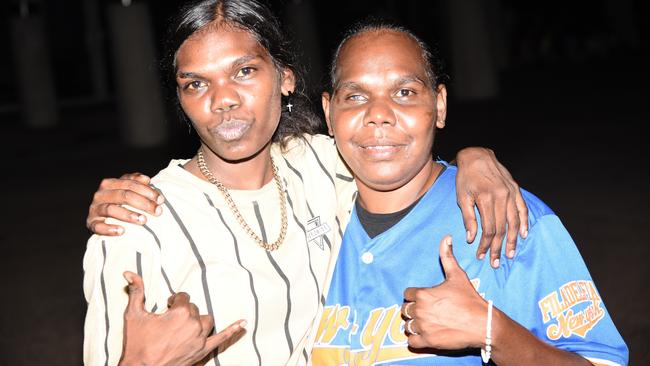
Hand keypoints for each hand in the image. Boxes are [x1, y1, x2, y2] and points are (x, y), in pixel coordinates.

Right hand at [86, 173, 163, 235]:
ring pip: (111, 210)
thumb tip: (146, 179)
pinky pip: (98, 226)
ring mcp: (95, 209)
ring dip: (129, 215)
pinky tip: (122, 231)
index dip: (147, 191)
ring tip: (143, 220)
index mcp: (109, 184)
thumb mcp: (127, 190)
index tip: (161, 200)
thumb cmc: (119, 202)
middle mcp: (100, 195)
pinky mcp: (91, 223)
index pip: (130, 184)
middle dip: (143, 203)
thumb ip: (136, 182)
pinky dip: (110, 229)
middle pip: (123, 195)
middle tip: (158, 211)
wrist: (101, 218)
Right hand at [119, 272, 245, 365]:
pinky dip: (233, 330)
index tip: (167, 307)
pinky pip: (221, 338)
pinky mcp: (202, 351)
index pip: (183, 297)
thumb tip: (129, 272)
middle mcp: (193, 324)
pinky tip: (243, 323)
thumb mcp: (134, 315)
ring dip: (197, 320)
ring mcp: (199, 339)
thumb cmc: (137, 344)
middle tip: (170, 320)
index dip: (174, 301)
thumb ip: (136, 291)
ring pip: (206, 320)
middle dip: (183, 312)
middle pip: (194, 308)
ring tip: (186, 324)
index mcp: (180, 313)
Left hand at [402, 236, 487, 349]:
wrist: (482, 323)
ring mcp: (423, 327)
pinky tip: (426, 334)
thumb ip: (447, 256)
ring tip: (429, 323)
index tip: (427, 299)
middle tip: (429, 311)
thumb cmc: (469, 299)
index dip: (416, 296)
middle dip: (414, 310)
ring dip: (415, 324)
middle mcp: (419, 310)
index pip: (407, 294)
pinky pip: (411, 342)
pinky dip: (416, 339)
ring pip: (408, 325)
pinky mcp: (427, 341)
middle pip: (405, 309)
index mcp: (422, 294)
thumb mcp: (457, 275)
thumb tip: (446, 237)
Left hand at [455, 147, 528, 266]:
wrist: (476, 156)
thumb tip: (471, 238)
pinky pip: (522, 209)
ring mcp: (511, 193)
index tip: (482, 255)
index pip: (488, 229)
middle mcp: (501, 197)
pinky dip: (524, 223)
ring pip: (514, 222)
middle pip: (502, 229)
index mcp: (486, 199)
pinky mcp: (516, 189)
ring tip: (510, 254)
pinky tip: (523, 235)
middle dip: (498, 247)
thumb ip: (468, 218)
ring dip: (512, 240)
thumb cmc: (466, 177)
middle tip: (496, 262)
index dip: (486, 245)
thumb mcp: (462, 197)